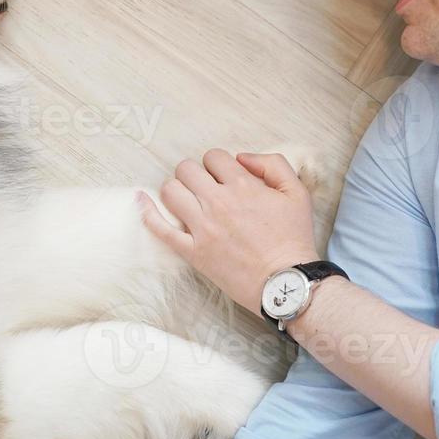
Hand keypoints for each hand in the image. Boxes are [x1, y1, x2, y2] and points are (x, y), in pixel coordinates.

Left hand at [137, 149, 318, 315]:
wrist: (286, 282)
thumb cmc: (293, 238)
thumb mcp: (297, 192)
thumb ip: (273, 164)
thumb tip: (242, 157)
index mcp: (243, 186)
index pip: (214, 157)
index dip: (218, 164)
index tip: (224, 178)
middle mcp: (218, 203)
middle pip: (187, 169)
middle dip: (195, 173)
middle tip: (206, 188)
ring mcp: (202, 228)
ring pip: (170, 191)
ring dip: (176, 189)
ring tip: (187, 199)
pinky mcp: (193, 252)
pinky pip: (160, 229)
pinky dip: (147, 212)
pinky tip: (141, 200)